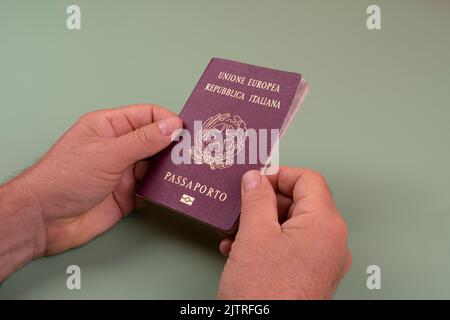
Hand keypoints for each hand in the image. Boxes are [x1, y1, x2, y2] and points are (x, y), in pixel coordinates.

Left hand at [14, 104, 181, 255]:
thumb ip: (143, 140)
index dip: (167, 121)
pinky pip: (152, 189)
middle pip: (155, 141)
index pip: (147, 116)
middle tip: (193, 152)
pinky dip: (163, 190)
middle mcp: (119, 148)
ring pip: (156, 166)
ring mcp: (124, 172)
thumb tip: (172, 126)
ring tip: (187, 171)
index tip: (185, 131)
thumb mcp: (108, 154)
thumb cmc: (64, 178)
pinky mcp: (128, 195)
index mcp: (110, 127)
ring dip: (170, 169)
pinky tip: (173, 190)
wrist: (45, 220)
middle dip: (173, 146)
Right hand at [218, 168, 350, 298]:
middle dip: (266, 202)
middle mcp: (331, 241)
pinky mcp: (311, 275)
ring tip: (236, 232)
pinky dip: (267, 241)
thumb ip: (256, 198)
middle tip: (241, 205)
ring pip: (292, 225)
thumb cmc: (266, 293)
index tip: (256, 179)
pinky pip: (292, 246)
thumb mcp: (255, 234)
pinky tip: (241, 250)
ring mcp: (323, 260)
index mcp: (325, 224)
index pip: (308, 180)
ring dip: (262, 223)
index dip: (279, 175)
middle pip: (300, 203)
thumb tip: (256, 178)